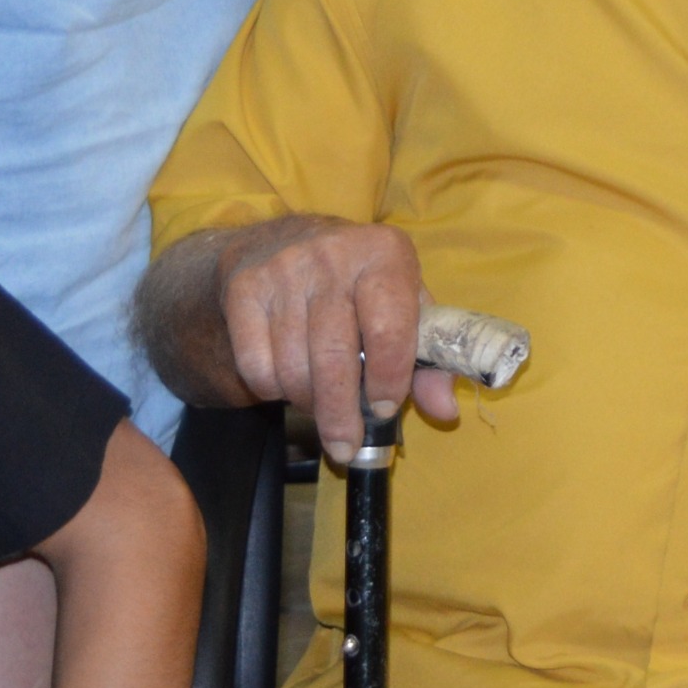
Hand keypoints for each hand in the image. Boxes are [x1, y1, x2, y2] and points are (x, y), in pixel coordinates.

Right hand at [212, 217, 460, 434]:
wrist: (280, 241)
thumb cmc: (358, 282)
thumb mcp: (403, 304)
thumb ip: (430, 358)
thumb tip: (444, 410)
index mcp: (385, 253)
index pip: (390, 329)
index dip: (389, 380)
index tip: (383, 409)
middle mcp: (333, 255)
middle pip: (334, 357)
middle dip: (340, 414)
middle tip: (345, 445)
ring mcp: (283, 270)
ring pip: (293, 367)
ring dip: (308, 403)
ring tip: (320, 405)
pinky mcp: (244, 290)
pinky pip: (257, 366)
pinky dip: (273, 390)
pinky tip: (288, 379)